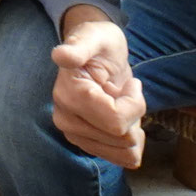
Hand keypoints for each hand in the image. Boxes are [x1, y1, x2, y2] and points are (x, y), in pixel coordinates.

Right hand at [51, 5, 145, 167]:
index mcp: (68, 95)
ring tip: (120, 103)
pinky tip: (123, 119)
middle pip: (122, 138)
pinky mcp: (85, 144)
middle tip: (123, 91)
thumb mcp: (95, 37)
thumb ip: (79, 47)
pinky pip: (122, 159)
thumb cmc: (99, 42)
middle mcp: (65, 119)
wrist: (97, 54)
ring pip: (124, 152)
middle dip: (134, 114)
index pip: (116, 122)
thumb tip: (61, 56)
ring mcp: (74, 134)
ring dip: (133, 127)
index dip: (134, 104)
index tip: (130, 84)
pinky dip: (132, 142)